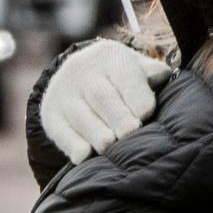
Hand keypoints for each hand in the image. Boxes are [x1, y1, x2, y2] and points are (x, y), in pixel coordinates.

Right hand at [39, 38, 172, 161]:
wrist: (76, 75)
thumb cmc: (119, 78)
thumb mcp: (136, 67)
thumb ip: (152, 74)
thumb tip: (161, 76)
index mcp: (110, 57)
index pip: (125, 77)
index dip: (137, 97)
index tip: (146, 115)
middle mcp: (82, 71)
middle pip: (101, 97)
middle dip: (118, 118)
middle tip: (130, 134)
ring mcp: (63, 93)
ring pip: (80, 115)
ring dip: (96, 134)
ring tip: (110, 148)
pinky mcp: (50, 114)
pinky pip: (60, 131)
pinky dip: (72, 145)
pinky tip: (84, 156)